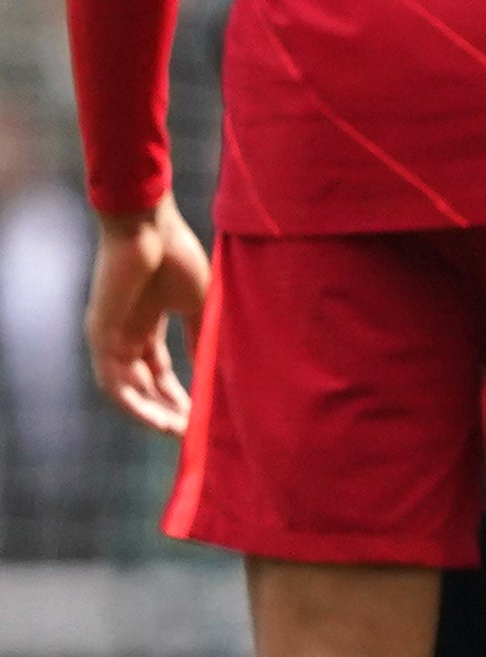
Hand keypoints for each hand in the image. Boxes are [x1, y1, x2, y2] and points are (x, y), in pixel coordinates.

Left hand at [85, 197, 209, 436]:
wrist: (147, 225)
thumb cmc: (174, 255)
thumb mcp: (198, 303)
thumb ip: (201, 334)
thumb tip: (215, 365)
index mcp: (145, 325)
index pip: (159, 371)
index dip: (178, 394)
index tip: (202, 412)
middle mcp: (123, 335)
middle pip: (142, 385)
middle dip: (166, 409)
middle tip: (192, 430)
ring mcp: (108, 337)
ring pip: (126, 391)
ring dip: (150, 414)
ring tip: (178, 430)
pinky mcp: (100, 336)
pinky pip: (112, 382)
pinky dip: (133, 404)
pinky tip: (156, 418)